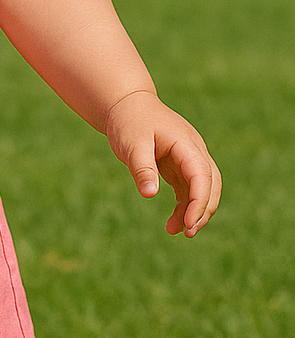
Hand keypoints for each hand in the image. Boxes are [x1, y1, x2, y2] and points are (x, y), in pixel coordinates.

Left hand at [104, 90, 221, 237]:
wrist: (127, 104)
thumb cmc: (129, 121)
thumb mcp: (132, 143)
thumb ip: (142, 168)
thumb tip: (150, 194)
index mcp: (186, 143)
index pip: (202, 174)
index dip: (199, 200)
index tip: (189, 223)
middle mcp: (194, 151)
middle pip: (211, 184)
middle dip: (203, 210)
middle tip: (187, 232)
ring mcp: (189, 158)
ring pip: (203, 189)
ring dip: (194, 211)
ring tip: (176, 232)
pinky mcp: (180, 166)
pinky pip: (190, 190)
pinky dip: (185, 207)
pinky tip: (174, 223)